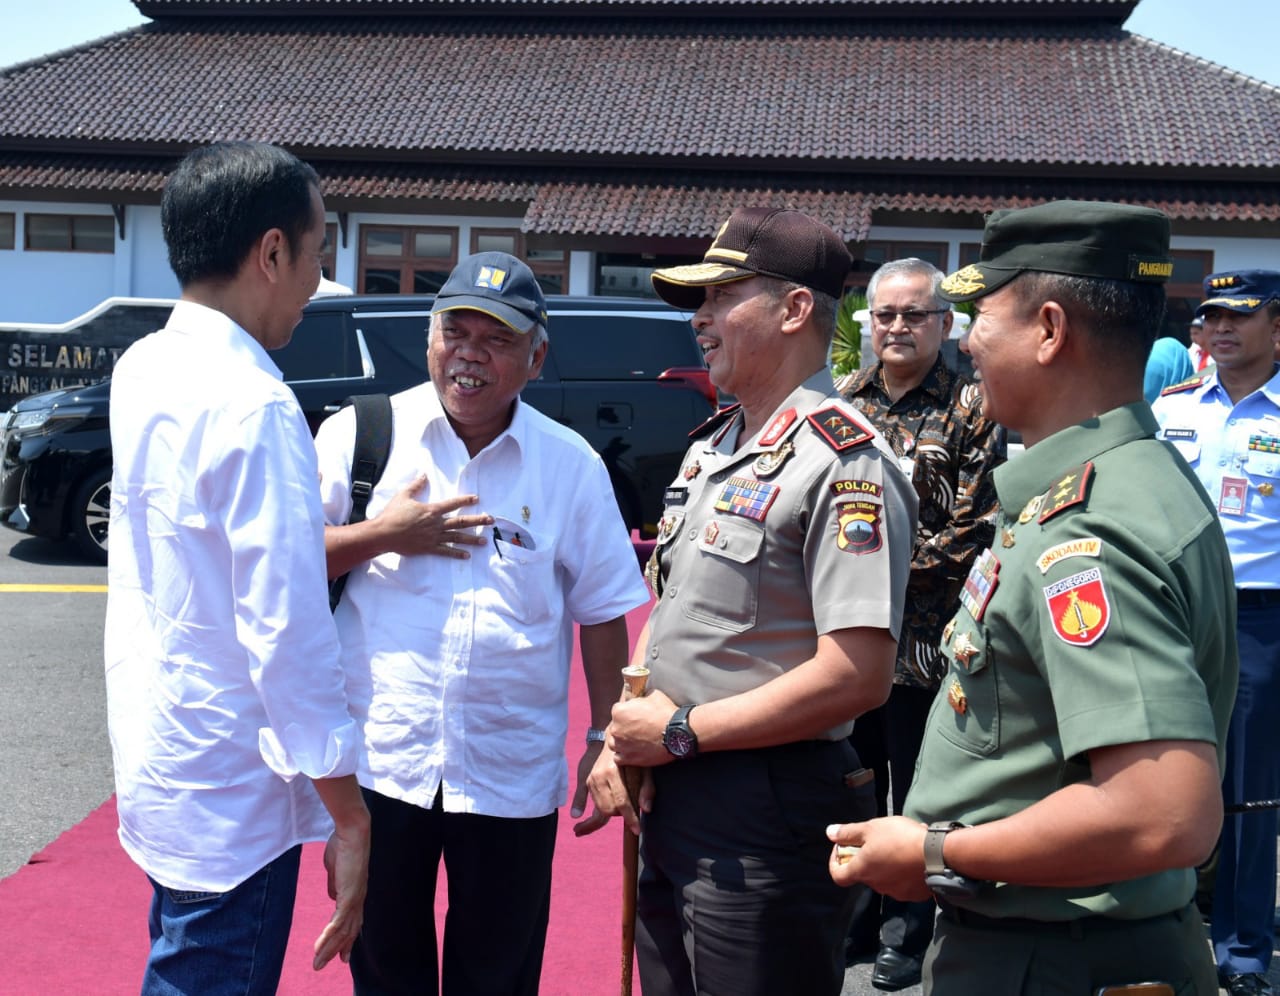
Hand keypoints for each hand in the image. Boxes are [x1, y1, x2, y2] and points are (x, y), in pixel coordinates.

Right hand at [313, 821, 370, 969]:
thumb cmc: (343, 845)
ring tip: (317, 963)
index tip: (342, 952)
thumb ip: (335, 883)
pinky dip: (328, 937)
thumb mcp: (335, 868)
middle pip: (350, 930)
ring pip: (343, 931)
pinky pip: (337, 922)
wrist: (352, 832)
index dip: (347, 937)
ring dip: (329, 948)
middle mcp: (358, 898)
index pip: (353, 920)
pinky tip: (319, 948)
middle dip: (339, 948)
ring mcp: (355, 897)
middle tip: (330, 963)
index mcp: (355, 891)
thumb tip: (332, 896)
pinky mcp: (349, 895)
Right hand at [380, 475, 492, 557]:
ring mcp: (433, 537)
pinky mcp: (428, 548)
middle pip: (461, 522)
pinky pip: (445, 551)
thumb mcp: (403, 496)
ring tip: (484, 541)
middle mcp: (436, 524)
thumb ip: (415, 485)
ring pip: (457, 537)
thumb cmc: (392, 514)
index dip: (465, 500)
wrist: (383, 533)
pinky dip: (456, 554)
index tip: (476, 498)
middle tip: (490, 520)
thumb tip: (424, 475)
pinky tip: (467, 556)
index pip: (452, 504)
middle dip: (477, 520)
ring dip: (472, 539)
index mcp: (431, 510)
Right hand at [574, 744, 653, 836]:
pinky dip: (597, 811)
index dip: (630, 819)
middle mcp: (598, 777)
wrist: (612, 736)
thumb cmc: (633, 751)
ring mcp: (591, 779)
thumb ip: (647, 788)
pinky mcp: (587, 781)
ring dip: (610, 814)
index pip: (622, 803)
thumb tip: (646, 810)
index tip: (637, 831)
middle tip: (631, 815)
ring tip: (620, 810)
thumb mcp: (644, 766)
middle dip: (619, 816)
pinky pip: (593, 803)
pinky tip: (586, 820)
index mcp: (612, 772)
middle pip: (607, 810)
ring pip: (599, 809)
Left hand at [608, 688, 677, 767]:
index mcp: (619, 711)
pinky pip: (618, 757)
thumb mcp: (653, 695)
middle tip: (637, 728)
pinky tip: (633, 751)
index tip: (634, 715)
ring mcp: (620, 745)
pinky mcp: (628, 758)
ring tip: (634, 741)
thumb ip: (641, 698)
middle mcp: (616, 729)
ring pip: (614, 743)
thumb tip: (641, 699)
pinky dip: (624, 755)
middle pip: (615, 727)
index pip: (617, 710)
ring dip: (622, 742)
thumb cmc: (666, 713)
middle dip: (623, 727)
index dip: (627, 712)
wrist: (677, 734)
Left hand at [826, 816, 931, 901]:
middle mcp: (877, 886)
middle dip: (866, 856)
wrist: (936, 856)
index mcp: (862, 871)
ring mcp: (896, 892)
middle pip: (863, 873)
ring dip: (886, 861)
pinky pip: (903, 881)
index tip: (842, 848)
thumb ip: (848, 832)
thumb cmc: (899, 839)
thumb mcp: (871, 828)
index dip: (835, 862)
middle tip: (877, 838)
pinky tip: (913, 854)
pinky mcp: (913, 894)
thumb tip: (829, 833)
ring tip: (901, 842)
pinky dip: (903, 870)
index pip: (838, 876)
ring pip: (884, 876)